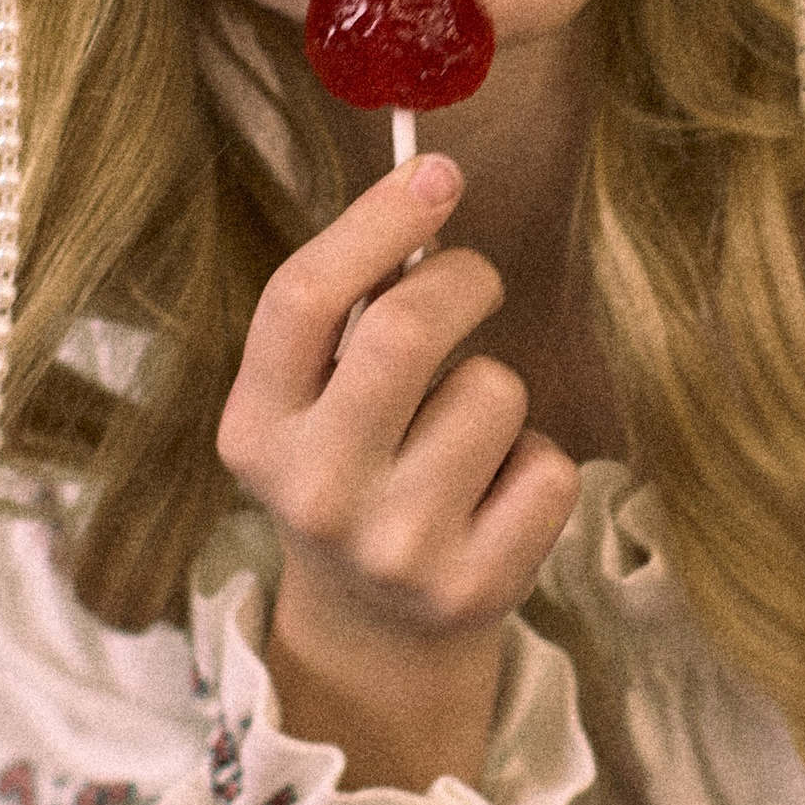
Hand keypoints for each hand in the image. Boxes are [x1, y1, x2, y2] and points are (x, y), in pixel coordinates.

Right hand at [218, 155, 581, 792]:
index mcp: (255, 429)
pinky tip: (497, 495)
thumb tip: (430, 186)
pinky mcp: (471, 590)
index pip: (302, 301)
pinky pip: (549, 466)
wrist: (375, 631)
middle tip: (475, 283)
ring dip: (500, 390)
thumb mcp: (312, 404)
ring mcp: (392, 549)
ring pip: (494, 392)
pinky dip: (540, 463)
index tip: (438, 174)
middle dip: (463, 281)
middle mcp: (313, 493)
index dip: (375, 222)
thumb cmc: (356, 469)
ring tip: (467, 435)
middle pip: (404, 330)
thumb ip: (346, 315)